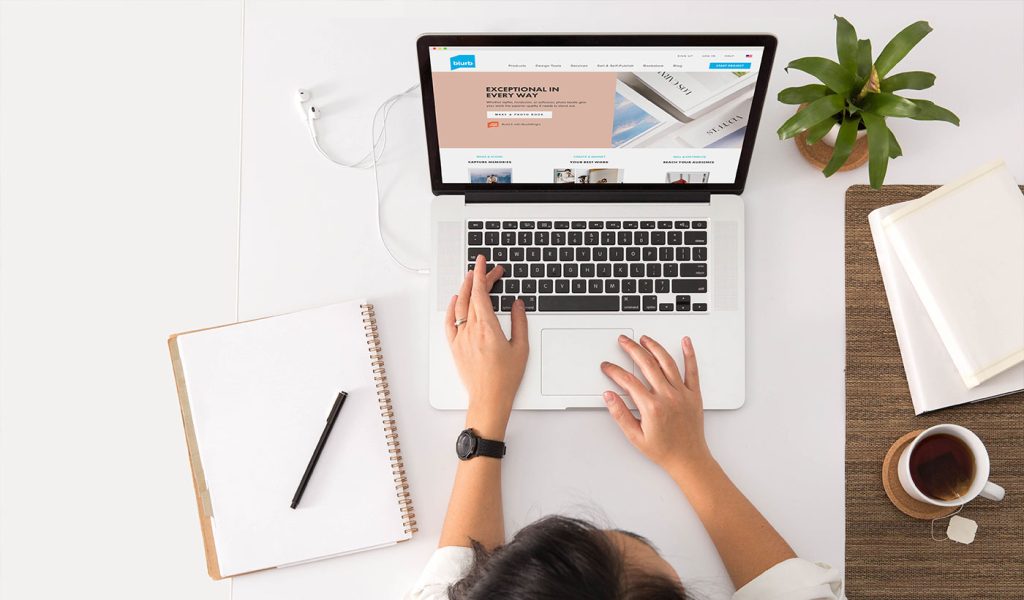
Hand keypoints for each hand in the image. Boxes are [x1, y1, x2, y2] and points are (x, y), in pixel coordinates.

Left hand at [445, 255, 528, 438]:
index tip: (484, 263)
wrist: (488, 398)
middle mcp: (471, 330)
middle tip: (488, 269)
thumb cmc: (505, 378)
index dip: (482, 275)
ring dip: (465, 289)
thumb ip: (519, 322)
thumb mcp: (521, 348)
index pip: (481, 293)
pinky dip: (452, 308)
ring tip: (471, 278)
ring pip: (459, 306)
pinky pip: (449, 322)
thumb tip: (517, 304)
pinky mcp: (455, 347)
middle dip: (479, 279)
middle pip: (472, 296)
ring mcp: (461, 338)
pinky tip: (456, 300)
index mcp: (488, 328)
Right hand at [600, 335, 711, 477]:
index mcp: (652, 407)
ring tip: (645, 339)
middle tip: (624, 341)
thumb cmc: (664, 450)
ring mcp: (682, 394)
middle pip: (647, 364)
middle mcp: (668, 397)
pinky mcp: (694, 394)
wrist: (688, 459)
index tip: (608, 366)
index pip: (628, 381)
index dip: (614, 371)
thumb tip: (609, 396)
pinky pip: (692, 370)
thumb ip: (620, 414)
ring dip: (654, 347)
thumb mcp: (635, 437)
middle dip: (632, 349)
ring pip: (667, 362)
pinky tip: (685, 342)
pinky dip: (689, 354)